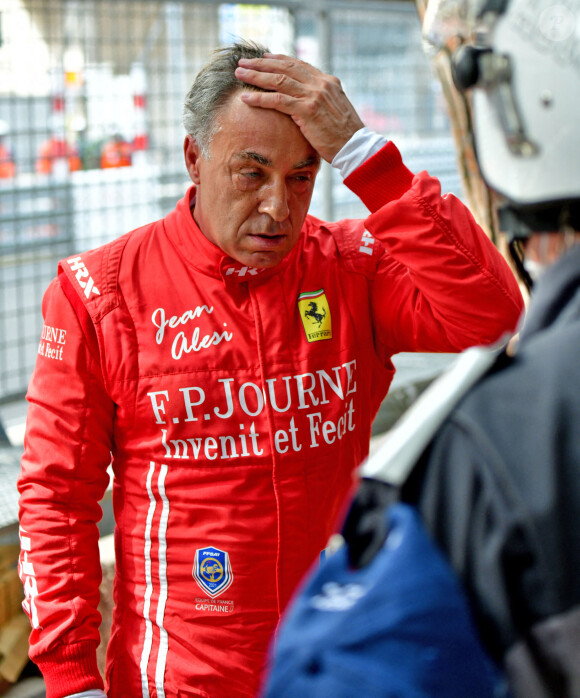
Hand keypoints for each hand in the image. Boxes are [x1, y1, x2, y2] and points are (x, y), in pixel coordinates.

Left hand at [235, 54, 363, 162]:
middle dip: (261, 64)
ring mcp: (314, 95)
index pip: (299, 64)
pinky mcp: (307, 110)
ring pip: (278, 80)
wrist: (355, 147)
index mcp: (328, 82)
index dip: (279, 59)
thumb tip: (306, 103)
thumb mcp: (334, 111)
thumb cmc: (344, 136)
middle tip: (243, 63)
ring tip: (239, 74)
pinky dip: (260, 98)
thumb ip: (321, 101)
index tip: (263, 57)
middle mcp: (320, 84)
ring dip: (256, 76)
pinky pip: (278, 101)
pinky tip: (246, 97)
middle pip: (285, 67)